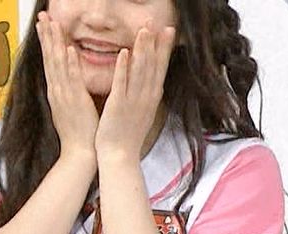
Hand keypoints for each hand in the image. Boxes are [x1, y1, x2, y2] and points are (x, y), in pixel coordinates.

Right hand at [36, 12, 98, 159]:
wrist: (80, 153)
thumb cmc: (79, 132)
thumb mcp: (71, 107)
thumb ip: (69, 91)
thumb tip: (69, 80)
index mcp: (57, 90)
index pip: (50, 60)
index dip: (47, 41)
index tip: (45, 24)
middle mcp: (57, 89)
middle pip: (49, 57)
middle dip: (46, 35)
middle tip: (43, 15)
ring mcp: (64, 95)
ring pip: (57, 64)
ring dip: (55, 43)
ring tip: (52, 23)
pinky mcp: (75, 102)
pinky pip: (72, 80)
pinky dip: (70, 64)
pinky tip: (69, 50)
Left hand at [95, 22, 175, 161]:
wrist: (120, 156)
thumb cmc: (128, 135)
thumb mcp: (142, 111)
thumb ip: (146, 94)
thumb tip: (154, 83)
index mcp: (151, 97)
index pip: (160, 67)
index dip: (165, 48)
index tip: (169, 30)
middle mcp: (146, 97)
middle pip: (154, 66)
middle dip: (157, 43)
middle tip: (161, 23)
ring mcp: (134, 101)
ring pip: (140, 71)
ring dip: (143, 50)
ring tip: (145, 30)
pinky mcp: (119, 105)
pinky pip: (122, 83)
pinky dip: (124, 68)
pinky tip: (125, 52)